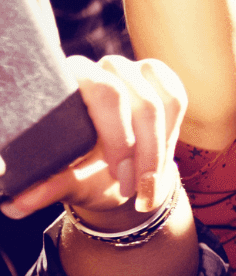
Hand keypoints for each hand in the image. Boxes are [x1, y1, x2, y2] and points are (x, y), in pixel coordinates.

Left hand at [2, 53, 188, 222]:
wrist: (118, 175)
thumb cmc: (86, 173)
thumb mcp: (69, 182)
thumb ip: (48, 187)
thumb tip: (17, 205)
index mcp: (69, 84)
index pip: (102, 92)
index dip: (117, 136)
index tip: (118, 177)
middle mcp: (99, 70)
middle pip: (135, 99)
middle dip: (141, 151)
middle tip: (132, 188)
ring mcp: (131, 72)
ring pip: (161, 104)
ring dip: (158, 151)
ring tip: (147, 185)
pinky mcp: (159, 78)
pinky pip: (177, 99)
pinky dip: (171, 137)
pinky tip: (159, 164)